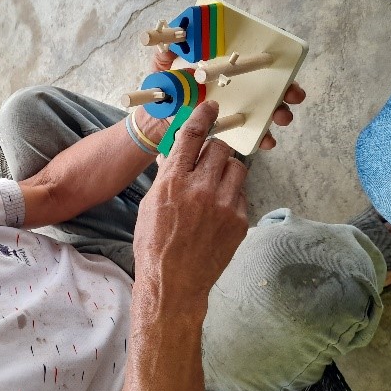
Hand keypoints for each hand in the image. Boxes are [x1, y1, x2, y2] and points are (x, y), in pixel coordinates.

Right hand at [133, 101, 248, 301]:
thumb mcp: (149, 205)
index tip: (211, 107)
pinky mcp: (239, 221)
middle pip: (220, 148)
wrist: (173, 282)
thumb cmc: (154, 244)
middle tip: (207, 162)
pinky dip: (231, 196)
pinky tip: (217, 211)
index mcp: (173, 182)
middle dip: (214, 150)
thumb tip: (173, 156)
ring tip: (214, 186)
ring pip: (236, 167)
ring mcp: (223, 205)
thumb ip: (165, 177)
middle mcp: (200, 188)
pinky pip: (241, 194)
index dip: (202, 116)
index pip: (192, 136)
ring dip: (226, 170)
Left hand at [150, 50, 306, 149]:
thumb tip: (167, 45)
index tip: (282, 66)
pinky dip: (262, 136)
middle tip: (291, 95)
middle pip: (270, 85)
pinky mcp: (231, 128)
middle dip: (286, 90)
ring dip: (278, 113)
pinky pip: (253, 132)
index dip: (273, 63)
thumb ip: (167, 55)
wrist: (155, 120)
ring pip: (266, 109)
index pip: (254, 61)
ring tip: (281, 117)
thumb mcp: (163, 69)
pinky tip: (265, 140)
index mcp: (223, 68)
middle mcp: (235, 86)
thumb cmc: (163, 91)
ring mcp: (236, 107)